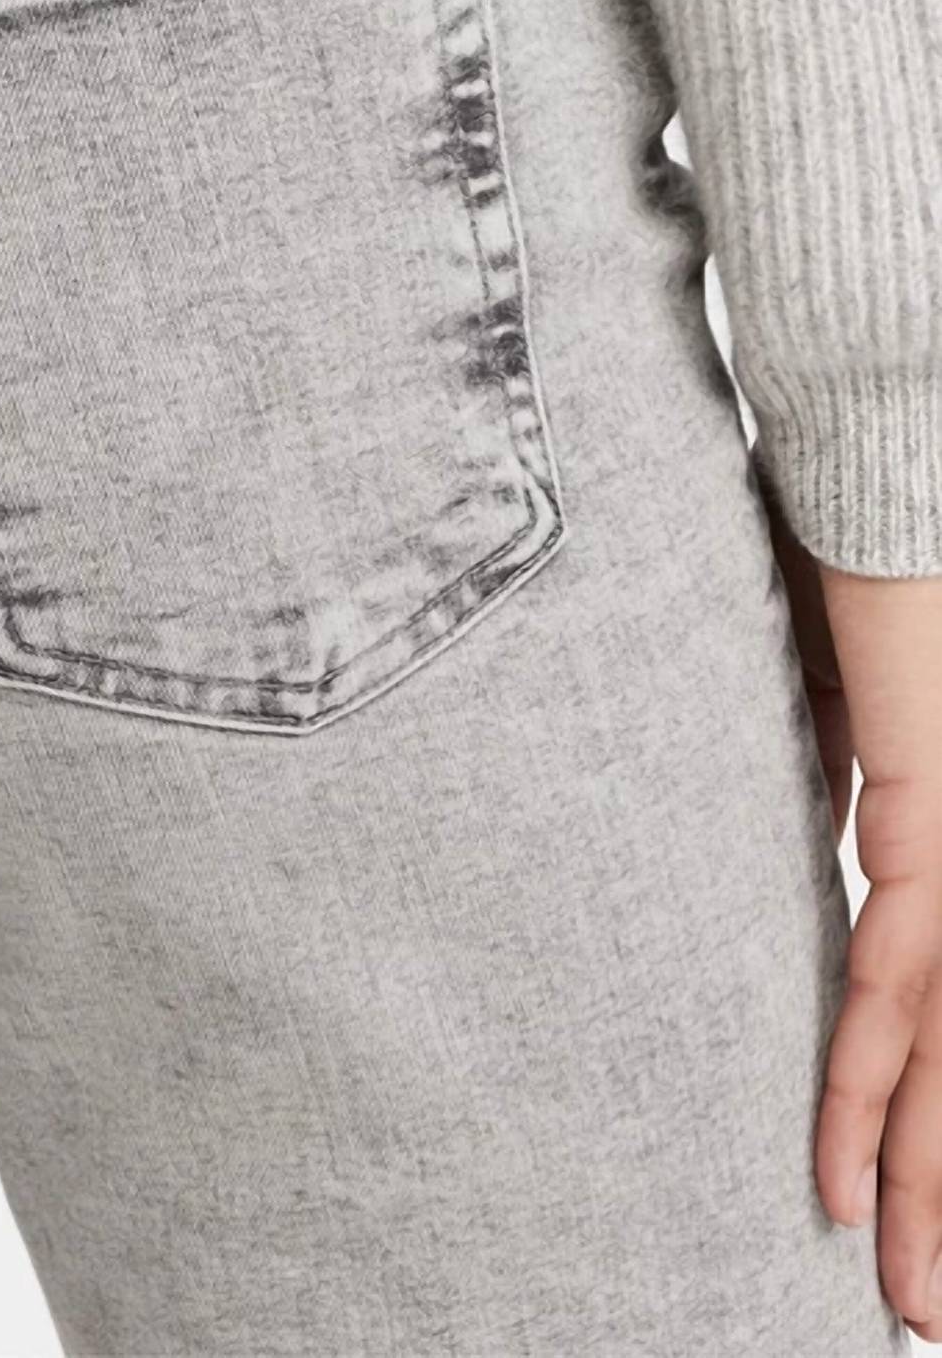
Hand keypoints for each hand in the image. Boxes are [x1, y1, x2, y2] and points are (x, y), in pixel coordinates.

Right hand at [810, 563, 941, 1341]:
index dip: (919, 1107)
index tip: (885, 1193)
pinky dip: (872, 1095)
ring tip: (912, 1300)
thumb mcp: (843, 687)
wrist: (888, 473)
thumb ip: (847, 766)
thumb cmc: (855, 544)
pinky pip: (900, 993)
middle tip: (924, 1308)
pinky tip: (848, 1180)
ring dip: (927, 1184)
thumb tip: (820, 822)